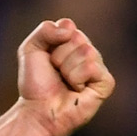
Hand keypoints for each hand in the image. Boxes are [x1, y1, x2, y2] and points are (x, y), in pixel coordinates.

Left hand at [16, 18, 114, 135]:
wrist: (37, 109)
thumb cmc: (35, 82)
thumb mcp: (30, 49)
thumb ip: (45, 30)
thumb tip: (69, 27)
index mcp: (73, 43)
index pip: (68, 26)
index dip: (52, 41)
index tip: (46, 58)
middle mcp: (88, 53)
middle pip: (77, 38)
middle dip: (58, 56)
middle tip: (55, 72)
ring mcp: (99, 68)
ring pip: (87, 52)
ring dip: (67, 69)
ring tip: (65, 82)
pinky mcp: (106, 83)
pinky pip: (93, 67)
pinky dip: (77, 78)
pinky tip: (76, 89)